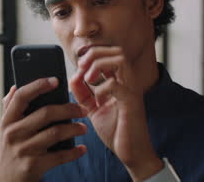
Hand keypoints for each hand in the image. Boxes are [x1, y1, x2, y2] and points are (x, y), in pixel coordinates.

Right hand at [0, 77, 87, 181]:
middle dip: (69, 109)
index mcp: (7, 120)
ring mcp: (24, 150)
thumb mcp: (5, 129)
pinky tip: (82, 149)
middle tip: (83, 109)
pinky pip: (60, 156)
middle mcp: (14, 133)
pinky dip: (74, 152)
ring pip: (56, 133)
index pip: (22, 96)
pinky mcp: (34, 166)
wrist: (5, 181)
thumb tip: (15, 86)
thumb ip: (9, 107)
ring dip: (74, 129)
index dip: (39, 85)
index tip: (56, 80)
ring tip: (84, 128)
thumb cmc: (10, 149)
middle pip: (46, 113)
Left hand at [69, 46, 162, 180]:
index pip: (111, 52)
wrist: (131, 153)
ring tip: (88, 79)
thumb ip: (82, 93)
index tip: (79, 67)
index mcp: (120, 80)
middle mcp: (128, 82)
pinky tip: (98, 102)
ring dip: (99, 65)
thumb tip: (72, 77)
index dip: (93, 53)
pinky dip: (101, 89)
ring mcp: (131, 90)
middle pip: (116, 50)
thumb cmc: (116, 130)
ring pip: (120, 60)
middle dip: (95, 54)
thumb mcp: (92, 108)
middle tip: (82, 68)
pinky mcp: (131, 103)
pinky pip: (116, 85)